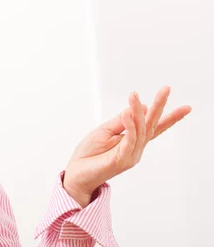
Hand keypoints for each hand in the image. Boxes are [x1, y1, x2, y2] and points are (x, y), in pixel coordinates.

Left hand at [63, 85, 191, 207]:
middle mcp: (136, 148)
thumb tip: (137, 106)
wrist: (77, 173)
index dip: (169, 117)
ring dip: (137, 111)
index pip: (153, 126)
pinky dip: (129, 126)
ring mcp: (131, 155)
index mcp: (133, 140)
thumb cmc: (90, 153)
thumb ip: (121, 120)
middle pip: (151, 125)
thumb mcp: (105, 131)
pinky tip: (127, 114)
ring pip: (139, 130)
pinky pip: (129, 140)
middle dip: (160, 107)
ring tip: (134, 96)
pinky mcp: (121, 160)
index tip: (186, 107)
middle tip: (166, 89)